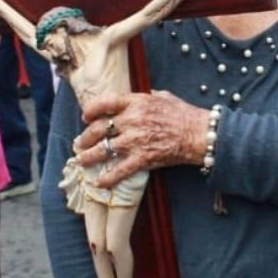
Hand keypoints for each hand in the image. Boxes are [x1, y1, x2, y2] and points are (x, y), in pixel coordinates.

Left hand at [75, 90, 208, 187]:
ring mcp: (135, 141)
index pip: (105, 103)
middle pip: (99, 129)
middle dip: (85, 137)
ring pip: (103, 150)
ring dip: (88, 156)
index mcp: (136, 102)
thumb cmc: (183, 114)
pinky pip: (119, 170)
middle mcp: (131, 121)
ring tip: (80, 160)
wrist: (198, 134)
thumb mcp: (162, 96)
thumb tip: (135, 98)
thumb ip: (144, 97)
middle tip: (80, 142)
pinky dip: (107, 178)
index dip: (91, 110)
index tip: (86, 116)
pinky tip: (98, 182)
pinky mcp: (142, 159)